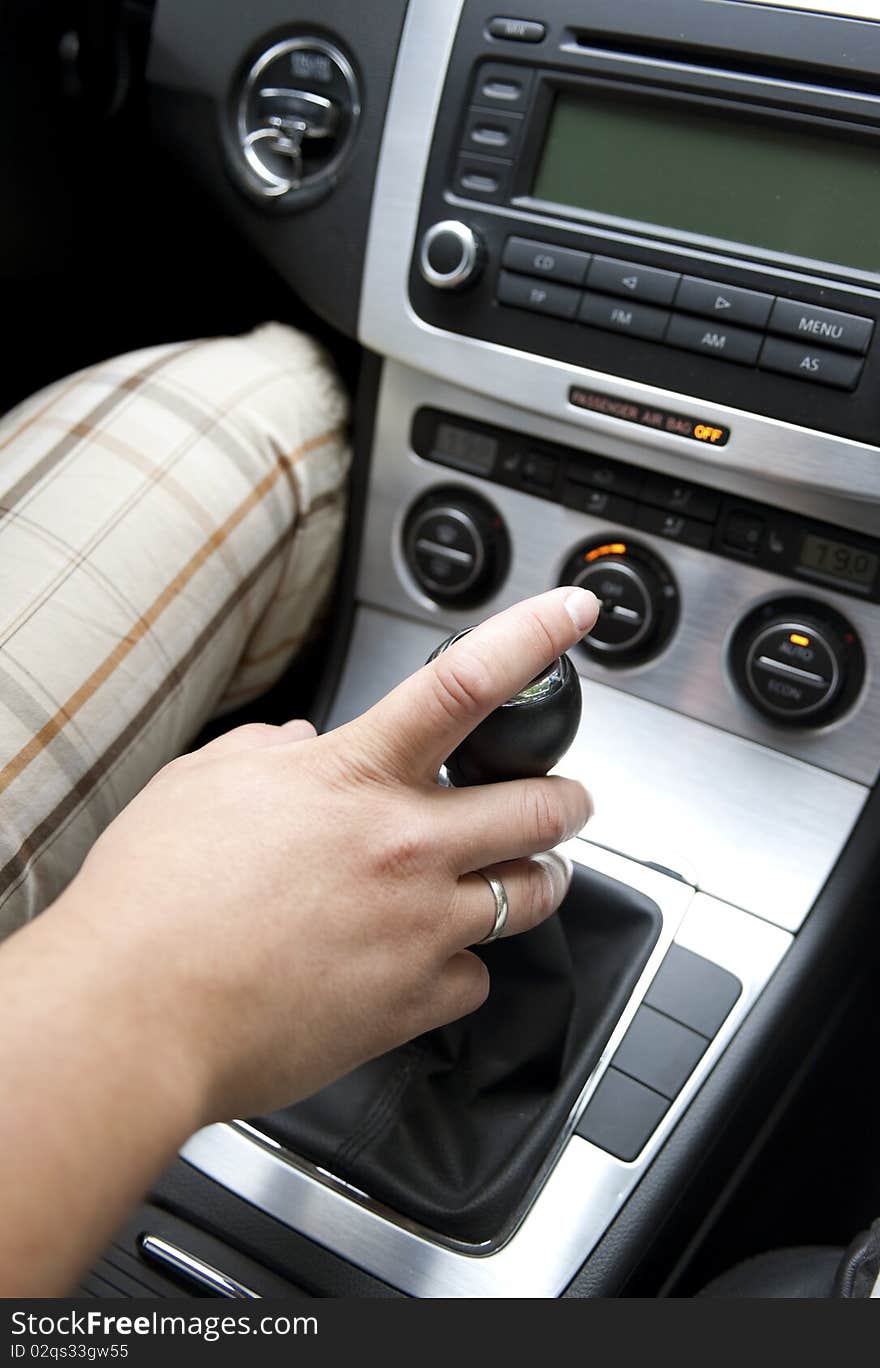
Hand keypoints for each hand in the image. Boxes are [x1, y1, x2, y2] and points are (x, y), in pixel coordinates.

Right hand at [59, 587, 598, 1123]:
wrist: (138, 1015)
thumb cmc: (152, 902)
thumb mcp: (200, 785)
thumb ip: (266, 751)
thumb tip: (301, 746)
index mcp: (354, 777)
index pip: (465, 685)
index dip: (533, 637)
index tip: (572, 616)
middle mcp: (404, 847)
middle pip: (543, 807)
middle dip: (569, 798)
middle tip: (566, 798)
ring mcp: (419, 927)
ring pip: (534, 895)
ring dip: (535, 879)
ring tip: (515, 878)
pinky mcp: (413, 1002)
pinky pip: (476, 978)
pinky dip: (459, 967)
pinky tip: (424, 964)